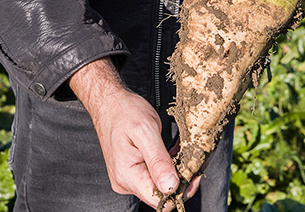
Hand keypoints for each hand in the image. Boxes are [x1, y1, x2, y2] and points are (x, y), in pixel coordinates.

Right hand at [70, 59, 196, 208]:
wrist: (109, 102)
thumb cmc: (124, 112)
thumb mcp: (146, 131)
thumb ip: (158, 161)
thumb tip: (171, 187)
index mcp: (128, 176)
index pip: (159, 201)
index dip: (181, 190)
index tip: (194, 172)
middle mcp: (126, 182)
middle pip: (161, 195)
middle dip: (180, 179)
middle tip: (191, 158)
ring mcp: (129, 178)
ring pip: (160, 185)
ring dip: (174, 170)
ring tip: (179, 151)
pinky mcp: (133, 171)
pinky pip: (155, 176)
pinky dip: (167, 166)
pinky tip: (171, 152)